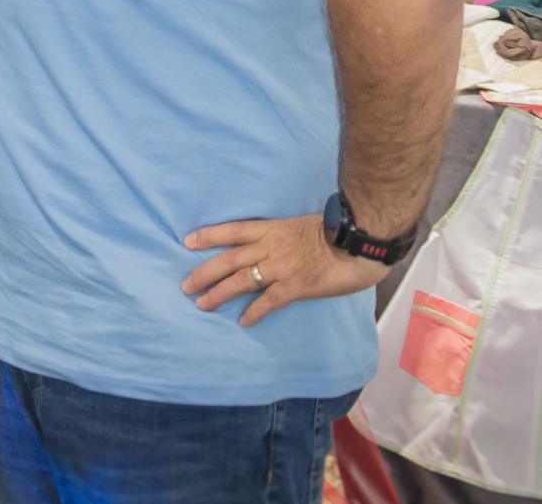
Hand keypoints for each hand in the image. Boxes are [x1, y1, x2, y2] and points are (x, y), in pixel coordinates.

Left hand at [181, 213, 385, 326]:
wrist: (359, 241)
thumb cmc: (333, 231)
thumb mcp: (298, 223)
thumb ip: (279, 234)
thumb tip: (265, 244)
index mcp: (271, 229)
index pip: (232, 230)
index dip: (208, 235)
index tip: (187, 242)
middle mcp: (270, 247)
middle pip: (228, 259)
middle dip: (204, 273)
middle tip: (185, 286)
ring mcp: (282, 267)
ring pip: (241, 281)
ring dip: (219, 294)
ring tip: (202, 304)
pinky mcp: (296, 287)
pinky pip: (269, 301)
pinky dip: (254, 311)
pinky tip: (243, 321)